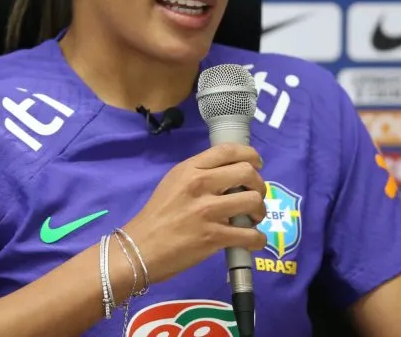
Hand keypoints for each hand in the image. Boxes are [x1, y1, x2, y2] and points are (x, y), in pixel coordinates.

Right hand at [121, 144, 267, 285]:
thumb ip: (200, 174)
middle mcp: (200, 185)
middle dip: (259, 185)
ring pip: (253, 201)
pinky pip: (250, 235)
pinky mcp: (213, 237)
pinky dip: (257, 239)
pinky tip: (252, 240)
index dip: (250, 154)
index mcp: (190, 169)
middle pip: (247, 173)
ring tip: (253, 219)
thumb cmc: (157, 215)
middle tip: (255, 196)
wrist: (140, 248)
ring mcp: (207, 211)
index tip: (257, 164)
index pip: (227, 150)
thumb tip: (230, 175)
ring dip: (260, 211)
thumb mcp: (174, 182)